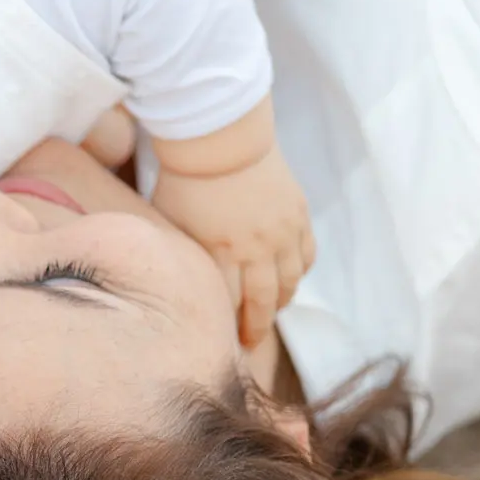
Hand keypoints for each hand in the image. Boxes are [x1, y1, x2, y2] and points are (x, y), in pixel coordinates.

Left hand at [150, 145, 314, 347]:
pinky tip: (288, 281)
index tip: (220, 342)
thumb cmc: (186, 179)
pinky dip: (298, 273)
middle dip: (256, 327)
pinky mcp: (298, 214)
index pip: (229, 302)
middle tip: (249, 343)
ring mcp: (283, 231)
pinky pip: (306, 255)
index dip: (226, 326)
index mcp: (221, 251)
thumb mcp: (172, 224)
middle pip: (263, 301)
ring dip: (280, 303)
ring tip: (269, 314)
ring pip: (290, 282)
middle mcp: (257, 247)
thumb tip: (183, 283)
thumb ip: (183, 255)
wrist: (221, 135)